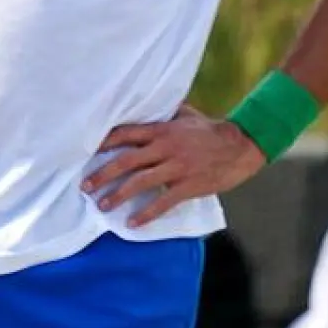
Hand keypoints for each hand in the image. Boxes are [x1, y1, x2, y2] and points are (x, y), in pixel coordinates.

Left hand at [84, 104, 266, 226]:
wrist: (240, 146)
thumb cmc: (211, 129)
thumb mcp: (187, 114)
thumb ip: (166, 112)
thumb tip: (148, 105)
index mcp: (163, 129)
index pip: (127, 134)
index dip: (105, 143)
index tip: (87, 152)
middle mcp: (166, 147)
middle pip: (127, 160)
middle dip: (104, 173)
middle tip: (86, 185)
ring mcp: (177, 166)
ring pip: (141, 181)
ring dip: (119, 194)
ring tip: (103, 205)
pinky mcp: (188, 185)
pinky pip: (163, 202)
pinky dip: (146, 213)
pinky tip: (133, 223)